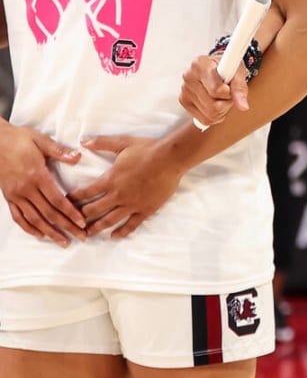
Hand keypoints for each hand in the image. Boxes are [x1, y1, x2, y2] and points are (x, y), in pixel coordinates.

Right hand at [0, 123, 84, 245]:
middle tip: (81, 237)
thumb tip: (78, 157)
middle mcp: (26, 189)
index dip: (70, 213)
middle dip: (66, 227)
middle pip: (48, 213)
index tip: (82, 223)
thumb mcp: (41, 140)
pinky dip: (29, 227)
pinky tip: (40, 234)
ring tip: (64, 241)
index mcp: (37, 175)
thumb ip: (60, 151)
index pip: (57, 200)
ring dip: (50, 232)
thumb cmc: (19, 139)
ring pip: (34, 219)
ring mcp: (15, 195)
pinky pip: (18, 216)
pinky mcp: (8, 197)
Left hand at [67, 135, 185, 238]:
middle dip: (80, 217)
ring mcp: (132, 204)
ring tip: (87, 234)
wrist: (171, 158)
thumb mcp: (122, 143)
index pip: (85, 193)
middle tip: (71, 223)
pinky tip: (114, 236)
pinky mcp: (145, 209)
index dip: (72, 199)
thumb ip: (101, 143)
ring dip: (96, 228)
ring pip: (109, 221)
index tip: (65, 203)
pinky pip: (131, 224)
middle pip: (93, 210)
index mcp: (110, 179)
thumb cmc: (147, 149)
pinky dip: (121, 232)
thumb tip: (83, 141)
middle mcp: (118, 195)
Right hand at [178, 55, 248, 127]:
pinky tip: (216, 103)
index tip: (230, 86)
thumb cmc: (228, 67)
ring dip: (222, 109)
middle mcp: (188, 76)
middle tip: (228, 92)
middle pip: (213, 105)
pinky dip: (216, 116)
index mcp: (200, 64)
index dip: (228, 93)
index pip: (216, 90)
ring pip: (210, 114)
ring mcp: (184, 90)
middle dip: (227, 102)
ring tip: (222, 96)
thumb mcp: (238, 72)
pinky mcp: (184, 102)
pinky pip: (205, 119)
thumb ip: (240, 88)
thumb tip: (243, 106)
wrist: (219, 67)